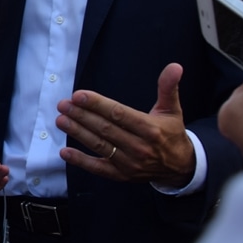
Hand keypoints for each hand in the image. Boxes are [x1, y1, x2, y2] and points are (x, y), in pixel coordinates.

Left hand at [56, 66, 194, 185]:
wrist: (180, 167)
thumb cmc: (172, 134)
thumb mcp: (172, 109)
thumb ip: (169, 87)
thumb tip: (175, 67)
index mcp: (150, 129)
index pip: (119, 114)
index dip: (97, 104)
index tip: (79, 95)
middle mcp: (138, 147)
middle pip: (105, 129)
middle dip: (82, 115)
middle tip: (64, 104)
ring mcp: (129, 163)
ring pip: (99, 145)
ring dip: (78, 133)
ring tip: (61, 120)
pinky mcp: (121, 175)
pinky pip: (98, 168)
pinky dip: (81, 161)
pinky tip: (65, 152)